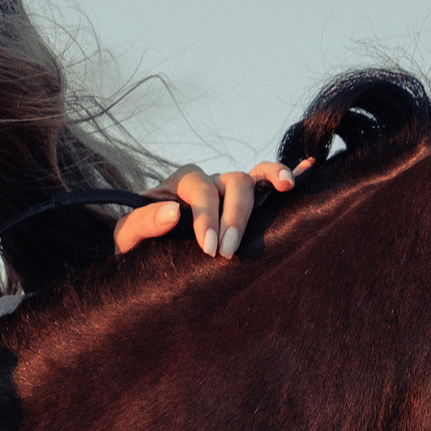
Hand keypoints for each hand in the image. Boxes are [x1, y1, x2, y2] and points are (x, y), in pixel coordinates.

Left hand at [113, 158, 313, 259]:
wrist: (146, 255)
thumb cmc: (137, 246)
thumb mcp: (128, 237)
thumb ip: (144, 222)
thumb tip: (172, 213)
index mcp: (181, 184)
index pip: (200, 189)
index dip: (207, 215)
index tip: (208, 247)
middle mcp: (209, 182)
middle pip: (233, 182)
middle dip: (235, 215)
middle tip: (228, 251)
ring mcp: (229, 191)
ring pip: (253, 178)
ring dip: (269, 183)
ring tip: (286, 188)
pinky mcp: (246, 204)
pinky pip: (267, 183)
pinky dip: (284, 175)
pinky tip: (302, 174)